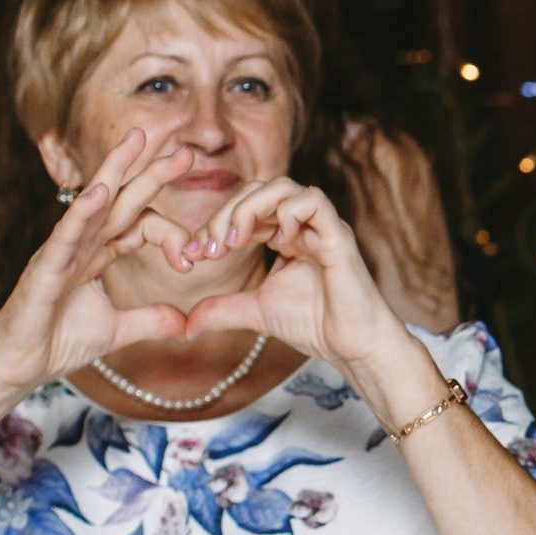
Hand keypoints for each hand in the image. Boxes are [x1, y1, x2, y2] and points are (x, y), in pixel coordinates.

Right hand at [0, 128, 198, 399]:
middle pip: (121, 200)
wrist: (19, 367)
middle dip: (150, 172)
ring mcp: (61, 251)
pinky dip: (83, 212)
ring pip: (93, 203)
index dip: (171, 234)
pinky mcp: (45, 267)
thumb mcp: (116, 331)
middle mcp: (80, 244)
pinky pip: (66, 234)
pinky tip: (100, 192)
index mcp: (97, 254)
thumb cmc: (56, 342)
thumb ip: (150, 322)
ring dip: (115, 171)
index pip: (140, 226)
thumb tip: (187, 324)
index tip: (195, 257)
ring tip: (136, 141)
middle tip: (183, 149)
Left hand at [180, 178, 403, 373]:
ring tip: (236, 240)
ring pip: (283, 188)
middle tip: (212, 248)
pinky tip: (277, 240)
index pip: (244, 208)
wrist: (351, 347)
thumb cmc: (314, 325)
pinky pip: (313, 201)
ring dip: (250, 208)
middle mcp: (302, 225)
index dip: (215, 224)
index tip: (195, 254)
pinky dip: (289, 212)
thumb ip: (221, 310)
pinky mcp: (338, 236)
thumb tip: (184, 325)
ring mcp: (321, 227)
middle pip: (258, 190)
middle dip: (226, 213)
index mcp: (284, 236)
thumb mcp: (254, 312)